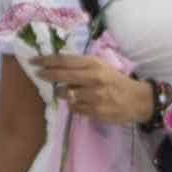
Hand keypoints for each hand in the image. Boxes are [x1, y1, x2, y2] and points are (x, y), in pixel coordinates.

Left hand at [32, 53, 150, 126]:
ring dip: (63, 93)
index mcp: (94, 64)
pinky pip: (73, 108)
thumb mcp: (101, 67)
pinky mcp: (94, 111)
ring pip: (65, 94)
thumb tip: (56, 65)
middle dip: (46, 75)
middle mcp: (93, 78)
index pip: (64, 60)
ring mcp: (93, 96)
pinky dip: (74, 105)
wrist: (137, 100)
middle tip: (38, 74)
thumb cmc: (116, 81)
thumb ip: (81, 66)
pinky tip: (83, 102)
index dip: (46, 60)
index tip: (34, 61)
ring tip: (73, 92)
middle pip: (61, 75)